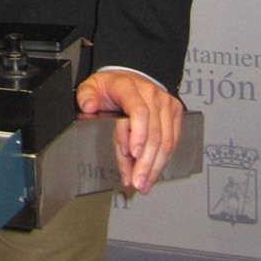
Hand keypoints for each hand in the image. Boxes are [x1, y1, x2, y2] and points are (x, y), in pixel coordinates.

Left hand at [75, 70, 182, 194]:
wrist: (129, 78)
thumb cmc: (111, 87)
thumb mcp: (91, 86)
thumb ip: (86, 95)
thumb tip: (88, 105)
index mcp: (129, 87)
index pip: (139, 111)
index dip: (138, 134)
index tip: (133, 153)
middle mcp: (151, 95)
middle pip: (154, 133)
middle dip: (145, 162)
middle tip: (136, 181)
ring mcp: (165, 104)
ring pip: (166, 141)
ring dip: (154, 166)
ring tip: (143, 182)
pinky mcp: (175, 114)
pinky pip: (172, 141)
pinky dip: (162, 160)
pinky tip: (152, 172)